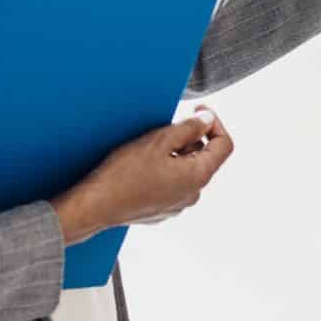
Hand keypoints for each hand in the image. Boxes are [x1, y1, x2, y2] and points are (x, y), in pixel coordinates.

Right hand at [52, 108, 234, 242]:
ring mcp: (178, 204)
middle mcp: (193, 194)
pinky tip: (142, 167)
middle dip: (190, 138)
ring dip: (175, 154)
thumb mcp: (159, 140)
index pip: (224, 145)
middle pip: (204, 157)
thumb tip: (208, 120)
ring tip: (149, 148)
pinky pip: (172, 184)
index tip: (198, 111)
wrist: (96, 205)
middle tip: (164, 129)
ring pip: (186, 170)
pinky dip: (164, 170)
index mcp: (198, 176)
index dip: (214, 123)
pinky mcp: (162, 210)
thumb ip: (189, 128)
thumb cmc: (124, 173)